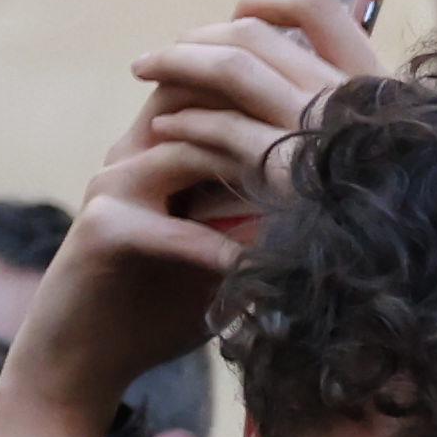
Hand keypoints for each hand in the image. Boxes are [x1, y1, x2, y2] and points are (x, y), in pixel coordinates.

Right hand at [0, 0, 383, 436]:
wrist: (90, 349)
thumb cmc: (167, 295)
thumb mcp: (225, 243)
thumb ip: (264, 208)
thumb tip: (343, 195)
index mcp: (163, 144)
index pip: (217, 87)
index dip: (278, 91)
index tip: (346, 110)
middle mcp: (135, 150)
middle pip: (201, 98)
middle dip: (271, 119)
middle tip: (340, 143)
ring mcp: (115, 184)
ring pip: (189, 149)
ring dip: (254, 175)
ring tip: (311, 199)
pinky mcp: (102, 229)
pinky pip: (173, 229)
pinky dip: (222, 248)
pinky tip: (264, 269)